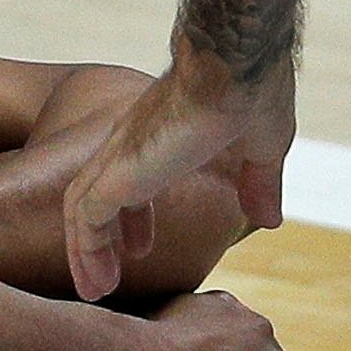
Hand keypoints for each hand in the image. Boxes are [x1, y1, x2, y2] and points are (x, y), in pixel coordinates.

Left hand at [61, 57, 291, 303]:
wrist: (237, 60)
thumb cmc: (253, 87)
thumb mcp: (264, 146)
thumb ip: (261, 183)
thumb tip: (269, 218)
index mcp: (162, 133)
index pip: (132, 179)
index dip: (134, 217)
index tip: (139, 246)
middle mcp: (132, 142)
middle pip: (96, 194)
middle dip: (100, 238)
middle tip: (106, 276)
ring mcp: (121, 156)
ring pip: (81, 208)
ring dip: (85, 251)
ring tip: (96, 290)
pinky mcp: (119, 172)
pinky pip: (87, 218)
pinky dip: (85, 250)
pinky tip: (96, 280)